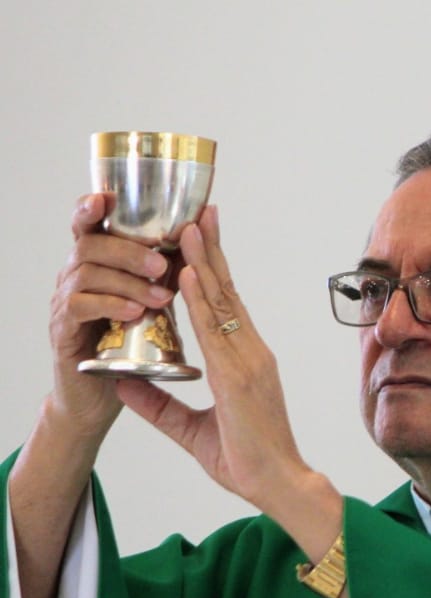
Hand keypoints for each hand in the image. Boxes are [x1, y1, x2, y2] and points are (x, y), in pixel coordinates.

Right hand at [45, 192, 175, 442]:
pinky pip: (79, 309)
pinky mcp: (63, 333)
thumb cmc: (128, 352)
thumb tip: (199, 243)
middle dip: (128, 247)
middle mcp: (76, 278)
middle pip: (91, 243)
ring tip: (160, 296)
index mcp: (99, 266)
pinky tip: (134, 314)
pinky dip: (110, 306)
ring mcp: (65, 304)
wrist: (97, 402)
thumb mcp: (151, 308)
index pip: (91, 227)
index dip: (93, 207)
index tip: (109, 196)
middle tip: (162, 262)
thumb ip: (164, 278)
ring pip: (86, 273)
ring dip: (127, 280)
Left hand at [114, 206, 310, 511]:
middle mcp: (250, 352)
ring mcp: (249, 361)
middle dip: (210, 250)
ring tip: (188, 227)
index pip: (225, 305)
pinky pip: (216, 330)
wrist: (277, 483)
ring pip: (222, 301)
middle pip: (227, 291)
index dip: (212, 269)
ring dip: (204, 262)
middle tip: (198, 211)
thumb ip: (158, 405)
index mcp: (243, 361)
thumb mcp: (188, 430)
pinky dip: (201, 299)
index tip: (198, 237)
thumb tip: (124, 383)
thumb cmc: (245, 460)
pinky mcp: (241, 376)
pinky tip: (189, 275)